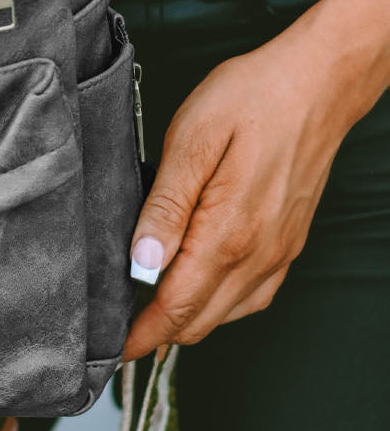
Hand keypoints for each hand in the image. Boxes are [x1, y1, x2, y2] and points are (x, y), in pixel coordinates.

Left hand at [123, 14, 363, 360]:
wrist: (319, 82)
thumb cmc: (253, 98)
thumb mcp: (193, 139)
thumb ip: (166, 206)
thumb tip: (141, 263)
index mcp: (230, 233)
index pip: (176, 307)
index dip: (140, 334)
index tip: (110, 348)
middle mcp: (259, 254)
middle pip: (200, 320)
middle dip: (158, 332)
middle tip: (118, 324)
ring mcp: (279, 251)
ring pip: (227, 313)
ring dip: (188, 317)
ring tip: (147, 305)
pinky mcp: (289, 242)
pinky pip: (253, 295)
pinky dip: (220, 302)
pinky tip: (198, 284)